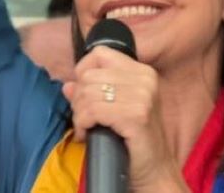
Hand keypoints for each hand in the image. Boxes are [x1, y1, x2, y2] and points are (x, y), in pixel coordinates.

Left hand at [62, 47, 187, 191]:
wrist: (155, 170)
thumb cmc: (134, 140)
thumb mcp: (116, 109)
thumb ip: (93, 92)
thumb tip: (67, 85)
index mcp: (143, 72)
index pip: (100, 53)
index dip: (84, 72)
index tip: (84, 95)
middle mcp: (145, 79)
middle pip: (90, 75)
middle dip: (78, 99)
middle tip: (83, 118)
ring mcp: (143, 96)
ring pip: (88, 94)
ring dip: (79, 114)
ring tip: (86, 127)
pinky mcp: (136, 115)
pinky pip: (93, 111)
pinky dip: (83, 124)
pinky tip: (87, 134)